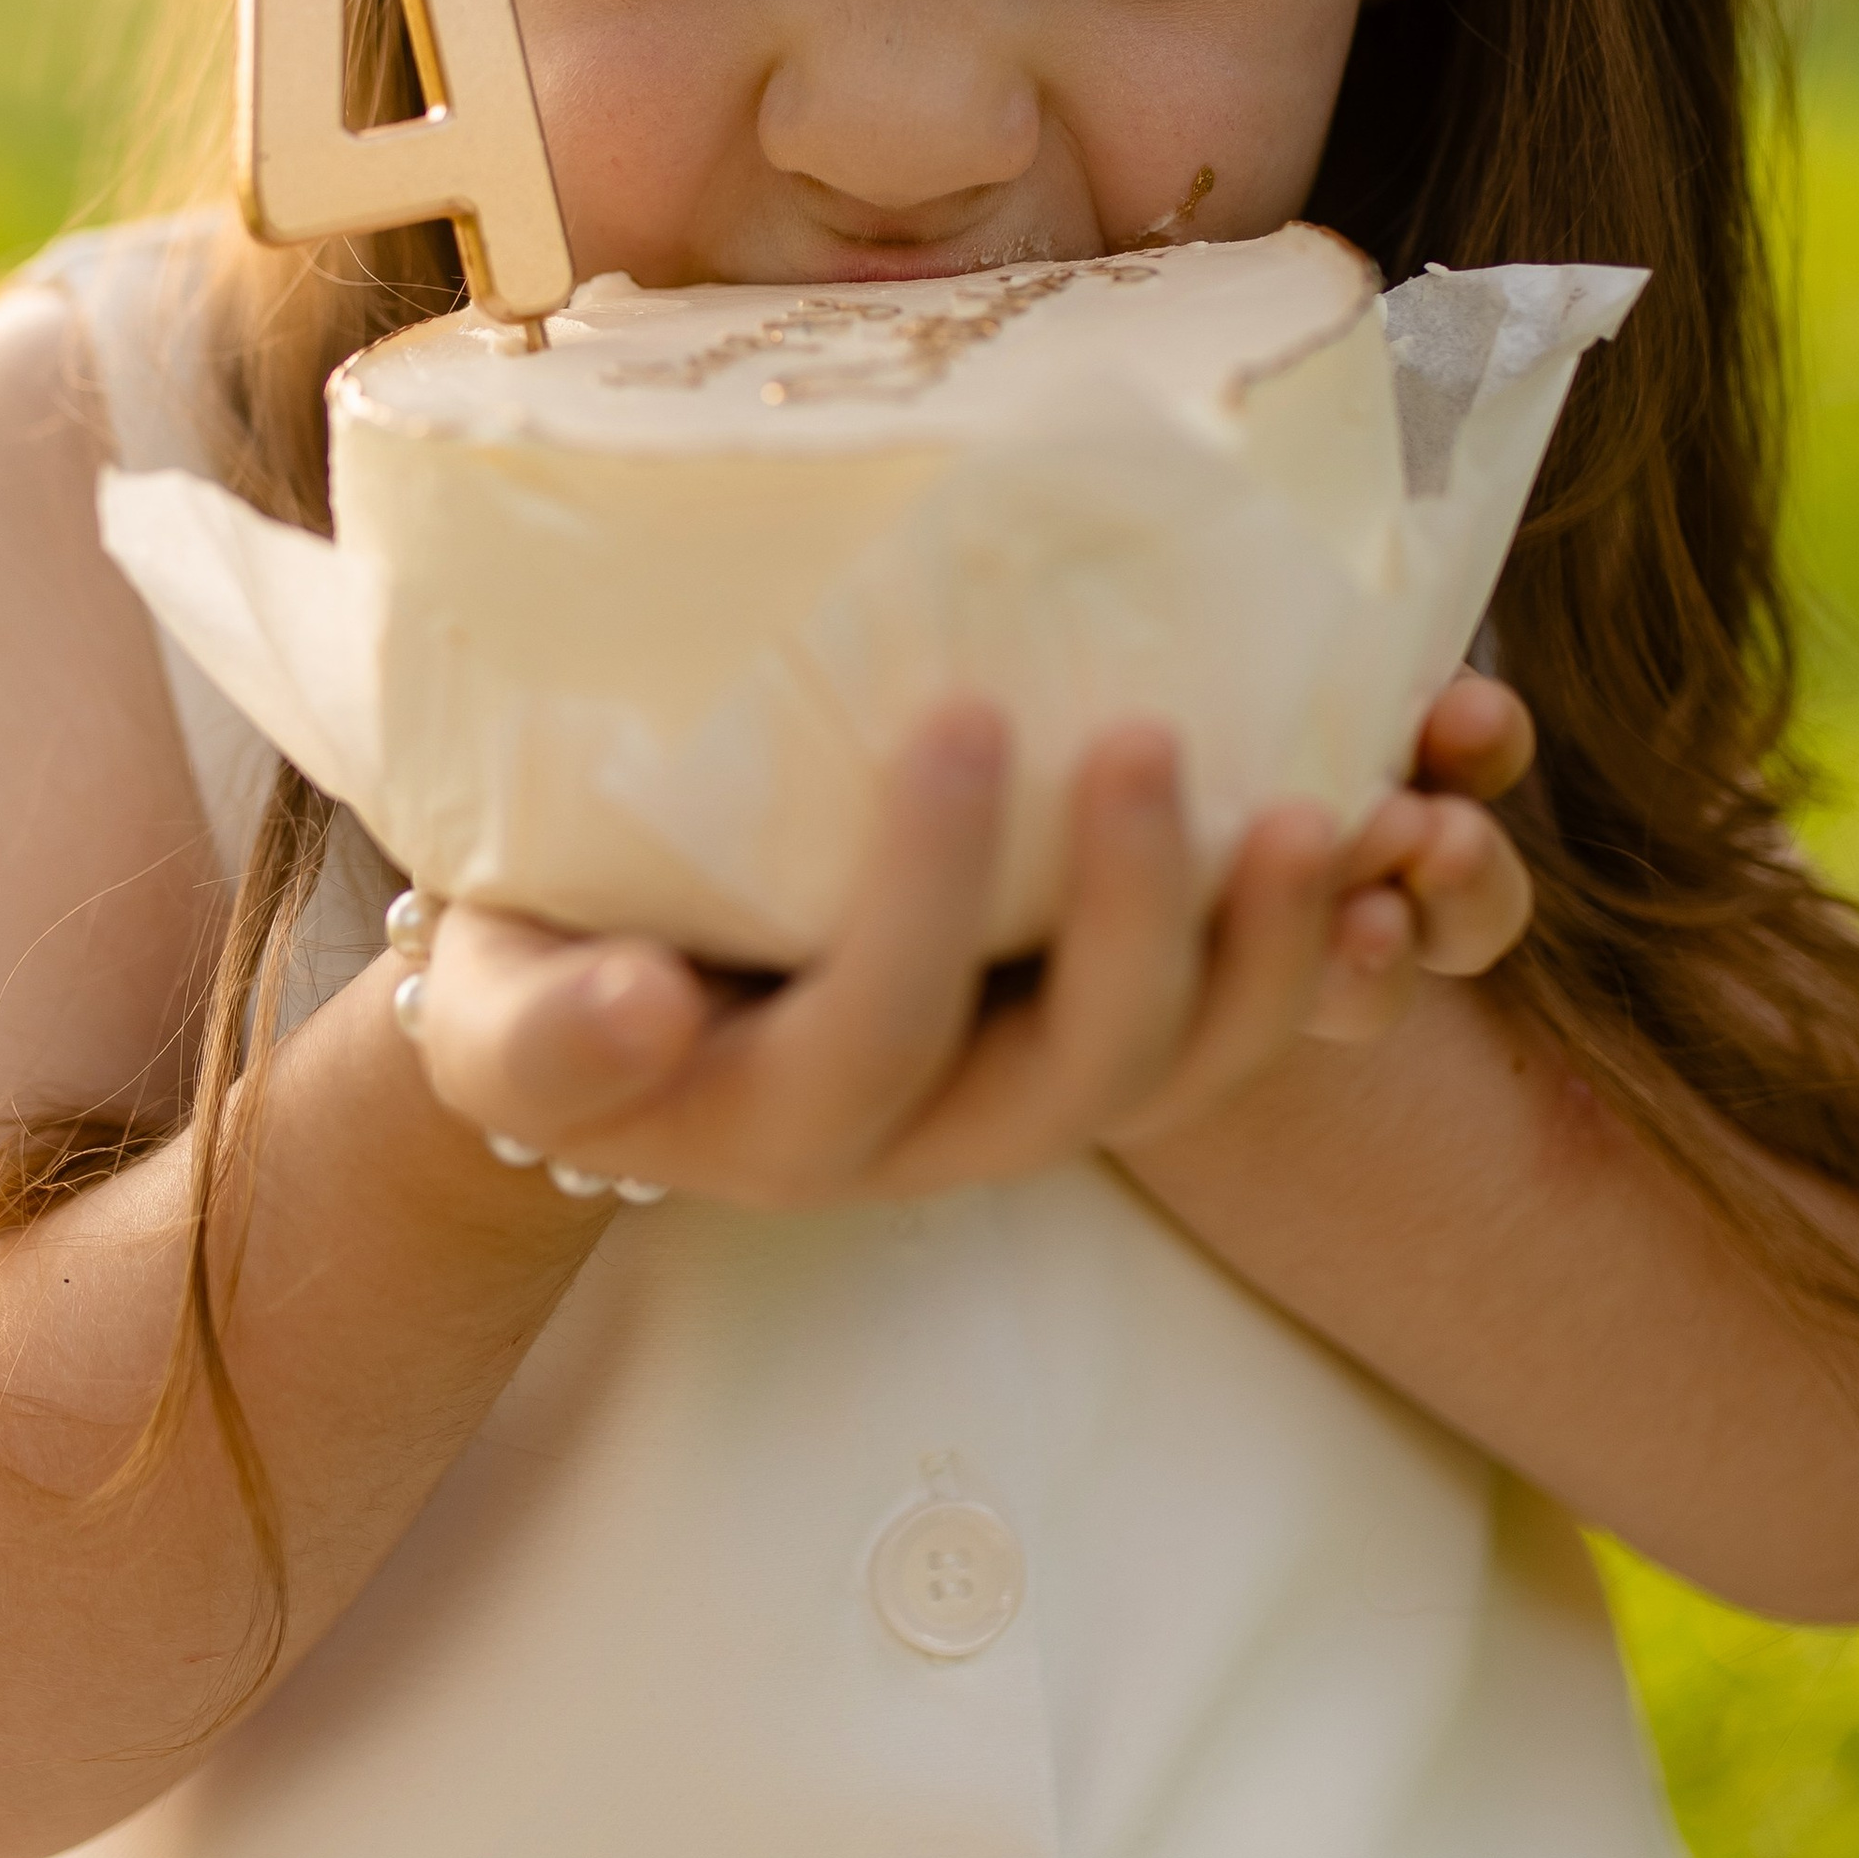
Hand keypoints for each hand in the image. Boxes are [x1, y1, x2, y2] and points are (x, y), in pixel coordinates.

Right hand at [405, 677, 1536, 1210]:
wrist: (601, 1003)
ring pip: (1180, 1074)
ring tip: (1318, 806)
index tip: (966, 713)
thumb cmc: (537, 967)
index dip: (928, 895)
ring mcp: (1023, 1096)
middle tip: (1148, 735)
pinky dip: (1306, 955)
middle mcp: (924, 1143)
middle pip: (1070, 1079)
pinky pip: (1227, 1029)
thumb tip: (639, 1012)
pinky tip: (1366, 845)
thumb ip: (542, 1031)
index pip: (874, 1032)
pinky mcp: (1087, 1033)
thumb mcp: (492, 1008)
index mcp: (774, 1129)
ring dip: (1263, 954)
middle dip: (1130, 916)